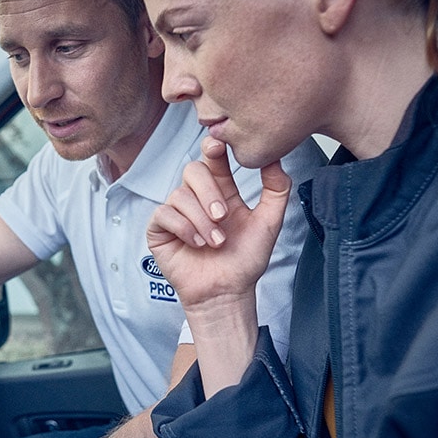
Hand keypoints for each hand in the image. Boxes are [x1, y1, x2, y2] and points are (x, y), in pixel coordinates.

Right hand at [147, 137, 290, 321]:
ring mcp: (176, 212)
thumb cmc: (245, 260)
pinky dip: (184, 228)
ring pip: (179, 195)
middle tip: (223, 217)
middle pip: (193, 170)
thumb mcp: (269, 222)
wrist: (228, 291)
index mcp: (221, 191)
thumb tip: (274, 158)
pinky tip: (197, 244)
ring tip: (215, 242)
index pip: (213, 159)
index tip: (219, 146)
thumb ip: (277, 189)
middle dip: (209, 192)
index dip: (213, 148)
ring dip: (200, 220)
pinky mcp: (160, 229)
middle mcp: (197, 198)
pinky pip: (164, 214)